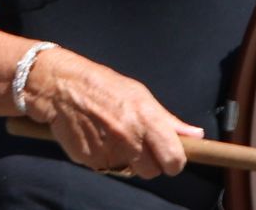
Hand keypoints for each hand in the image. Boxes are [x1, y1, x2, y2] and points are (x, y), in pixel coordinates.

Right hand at [25, 48, 202, 179]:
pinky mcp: (89, 159)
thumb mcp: (138, 93)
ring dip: (122, 159)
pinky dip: (101, 156)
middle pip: (152, 172)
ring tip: (109, 135)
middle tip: (133, 141)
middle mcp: (129, 138)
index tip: (166, 155)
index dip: (172, 160)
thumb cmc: (100, 84)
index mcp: (146, 119)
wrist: (58, 84)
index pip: (174, 160)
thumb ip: (168, 120)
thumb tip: (197, 135)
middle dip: (146, 161)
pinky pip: (104, 167)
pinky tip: (93, 136)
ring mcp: (108, 151)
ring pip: (127, 171)